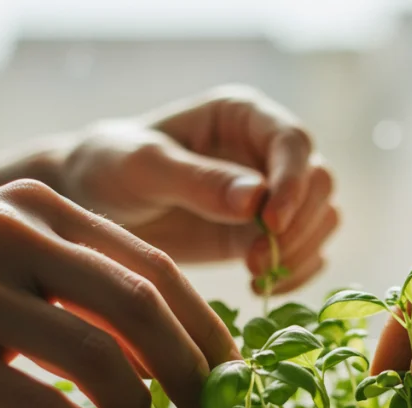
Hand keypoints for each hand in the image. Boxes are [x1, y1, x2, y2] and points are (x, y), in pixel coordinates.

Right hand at [0, 181, 237, 407]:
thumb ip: (73, 282)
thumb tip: (163, 350)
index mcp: (36, 206)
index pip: (151, 268)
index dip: (205, 328)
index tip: (231, 374)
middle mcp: (6, 236)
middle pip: (137, 305)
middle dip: (190, 369)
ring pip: (92, 355)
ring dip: (136, 406)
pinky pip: (30, 401)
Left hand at [47, 85, 338, 293]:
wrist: (91, 203)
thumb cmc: (109, 167)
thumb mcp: (143, 167)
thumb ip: (197, 180)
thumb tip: (257, 200)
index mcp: (242, 115)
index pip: (293, 141)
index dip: (293, 182)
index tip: (270, 222)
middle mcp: (265, 150)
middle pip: (319, 182)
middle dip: (298, 224)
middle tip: (257, 262)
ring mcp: (269, 194)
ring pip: (320, 218)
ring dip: (300, 252)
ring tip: (256, 276)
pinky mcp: (263, 234)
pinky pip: (305, 253)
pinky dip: (296, 274)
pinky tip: (262, 289)